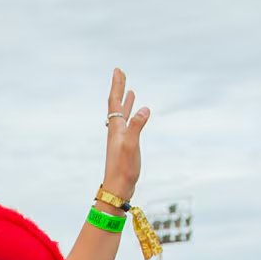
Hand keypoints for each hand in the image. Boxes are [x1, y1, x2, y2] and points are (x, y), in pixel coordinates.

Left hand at [99, 68, 150, 201]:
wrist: (117, 189)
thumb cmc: (123, 169)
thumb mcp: (131, 145)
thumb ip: (136, 126)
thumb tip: (145, 108)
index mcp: (116, 128)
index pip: (115, 102)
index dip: (117, 86)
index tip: (118, 70)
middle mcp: (116, 131)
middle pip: (116, 105)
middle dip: (119, 89)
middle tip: (121, 73)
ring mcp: (120, 138)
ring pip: (122, 115)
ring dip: (125, 102)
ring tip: (130, 91)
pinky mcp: (125, 146)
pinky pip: (127, 125)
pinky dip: (131, 116)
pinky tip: (135, 117)